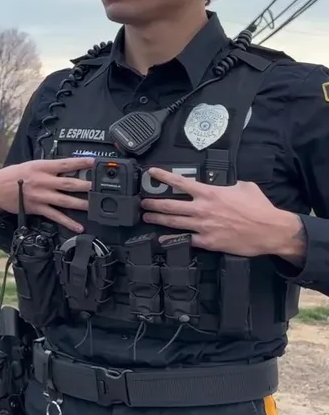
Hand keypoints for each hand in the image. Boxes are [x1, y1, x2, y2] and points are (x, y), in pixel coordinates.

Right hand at [0, 157, 95, 232]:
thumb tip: (66, 168)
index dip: (81, 162)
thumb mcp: (30, 165)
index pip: (65, 163)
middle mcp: (43, 181)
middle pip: (69, 183)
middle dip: (86, 185)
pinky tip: (78, 226)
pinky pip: (55, 216)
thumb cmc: (12, 175)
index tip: (95, 161)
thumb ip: (48, 168)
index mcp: (41, 167)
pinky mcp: (38, 208)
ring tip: (95, 205)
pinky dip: (68, 222)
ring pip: (65, 200)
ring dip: (81, 203)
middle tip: (100, 187)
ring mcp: (41, 196)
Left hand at [139, 168, 299, 256]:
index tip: (151, 172)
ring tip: (146, 217)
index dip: (162, 176)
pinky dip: (171, 239)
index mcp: (210, 193)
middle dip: (153, 203)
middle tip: (143, 202)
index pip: (180, 182)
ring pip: (173, 222)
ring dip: (157, 219)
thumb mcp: (244, 187)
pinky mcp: (208, 242)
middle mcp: (203, 209)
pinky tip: (161, 239)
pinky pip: (185, 240)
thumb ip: (229, 184)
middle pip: (169, 205)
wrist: (271, 231)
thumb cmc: (260, 209)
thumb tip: (224, 184)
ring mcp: (203, 226)